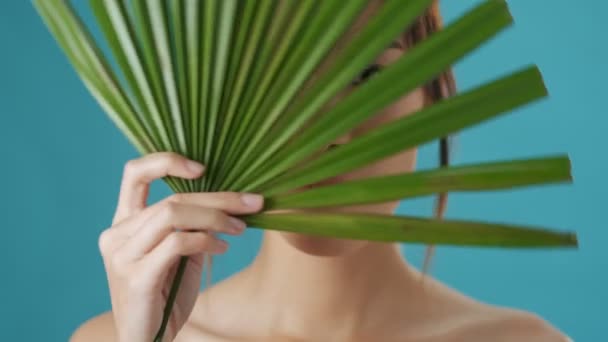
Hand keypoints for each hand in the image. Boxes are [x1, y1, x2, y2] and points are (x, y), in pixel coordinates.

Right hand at [97, 152, 263, 341]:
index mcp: (124, 223)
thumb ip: (190, 225)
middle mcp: (117, 234)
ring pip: (174, 215)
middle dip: (219, 198)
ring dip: (216, 218)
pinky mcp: (136, 277)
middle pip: (171, 199)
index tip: (203, 167)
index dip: (166, 161)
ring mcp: (122, 256)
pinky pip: (177, 243)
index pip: (134, 174)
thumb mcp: (179, 253)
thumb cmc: (167, 293)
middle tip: (252, 202)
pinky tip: (222, 249)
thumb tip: (228, 201)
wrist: (148, 338)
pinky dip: (206, 241)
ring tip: (240, 228)